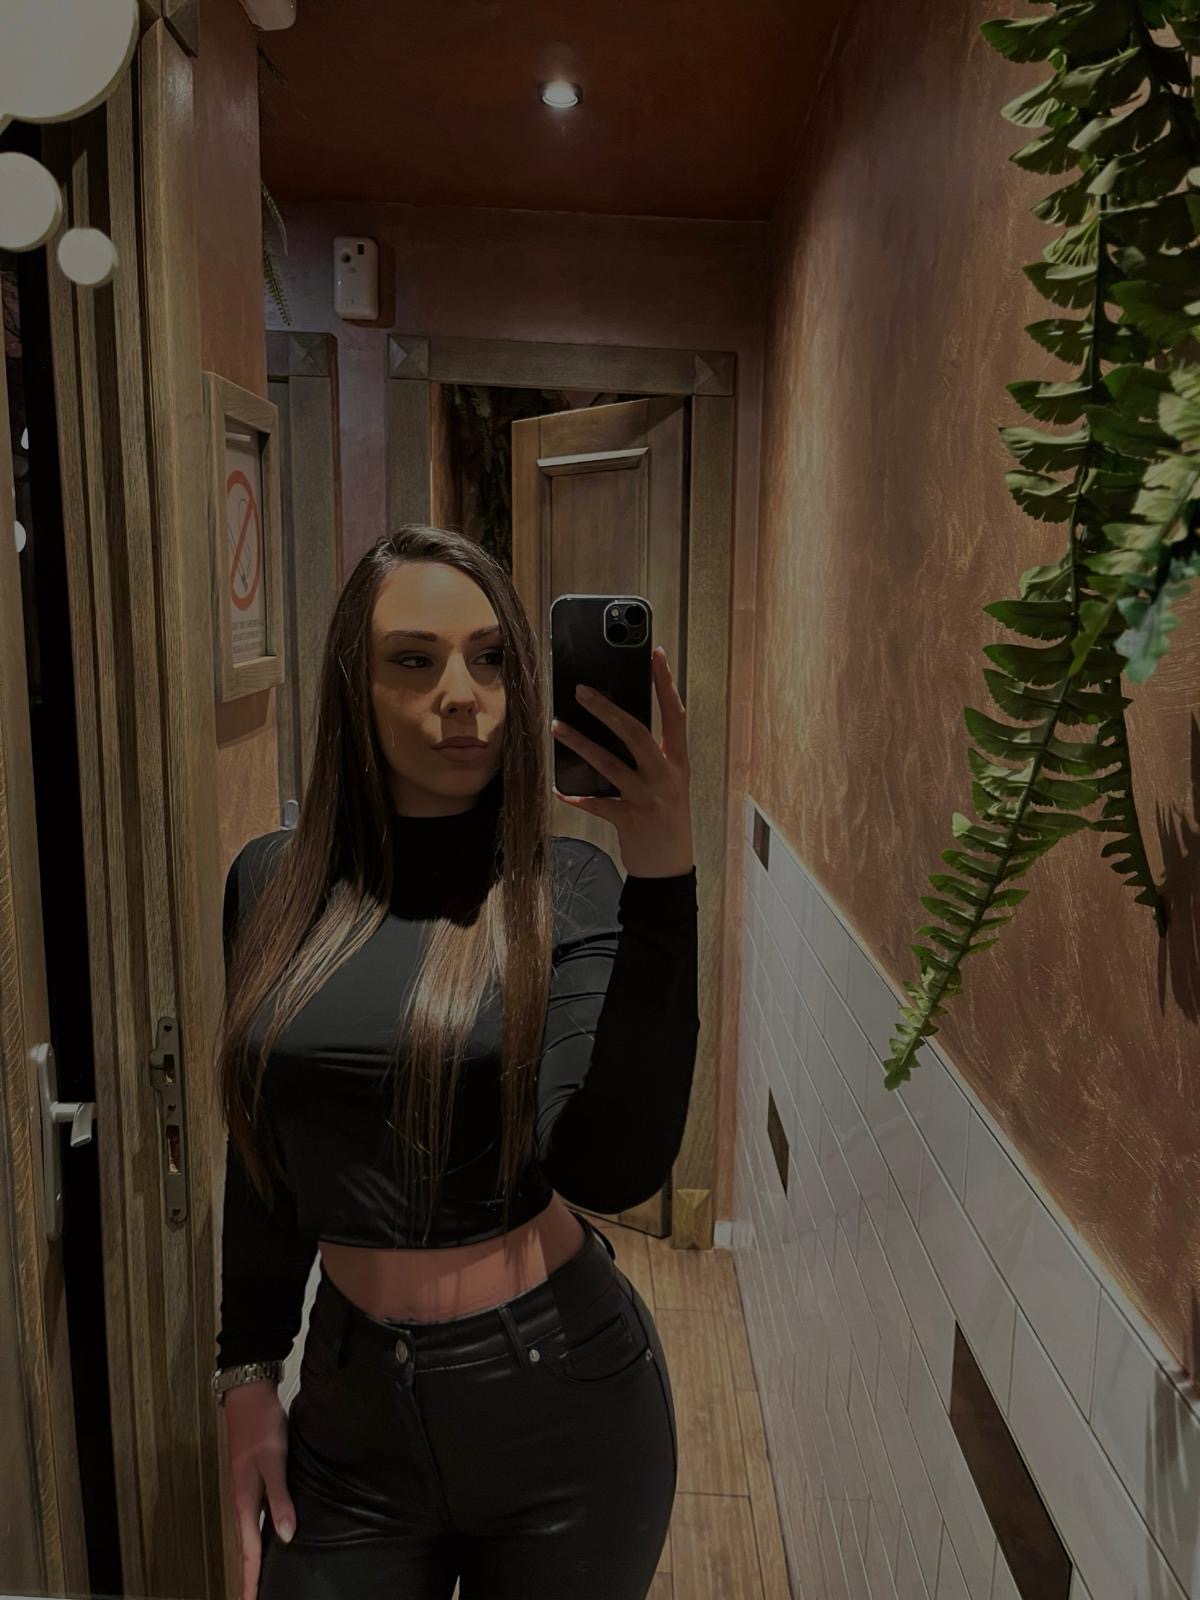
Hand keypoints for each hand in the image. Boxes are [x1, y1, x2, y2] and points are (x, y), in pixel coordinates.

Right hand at [223, 1380, 295, 1599]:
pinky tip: (270, 1537)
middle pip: (246, 1548)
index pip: (249, 1552)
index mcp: (245, 1502)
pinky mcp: (253, 1479)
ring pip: (250, 1534)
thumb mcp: (274, 1462)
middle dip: (250, 1576)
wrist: (249, 1396)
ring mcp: (246, 1491)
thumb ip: (280, 1498)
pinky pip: (255, 1518)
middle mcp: (243, 1501)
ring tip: (260, 1580)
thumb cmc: (261, 1427)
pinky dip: (259, 1535)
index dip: (251, 1581)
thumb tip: (287, 1536)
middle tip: (254, 1599)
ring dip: (254, 1558)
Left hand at [551, 645, 692, 877]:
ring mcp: (648, 799)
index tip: (656, 655)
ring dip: (580, 744)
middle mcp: (666, 777)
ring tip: (557, 727)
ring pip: (609, 764)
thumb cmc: (666, 821)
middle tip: (581, 690)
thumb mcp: (669, 784)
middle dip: (607, 709)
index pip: (675, 715)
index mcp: (679, 763)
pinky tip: (558, 789)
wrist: (670, 869)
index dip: (666, 684)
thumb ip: (653, 757)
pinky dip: (575, 796)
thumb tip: (619, 725)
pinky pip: (596, 804)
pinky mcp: (630, 820)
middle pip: (637, 733)